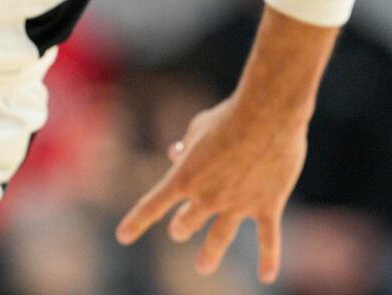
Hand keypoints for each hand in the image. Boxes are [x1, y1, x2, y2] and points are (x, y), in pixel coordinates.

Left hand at [115, 95, 305, 284]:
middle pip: (188, 222)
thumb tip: (175, 153)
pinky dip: (268, 259)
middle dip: (181, 227)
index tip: (122, 237)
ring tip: (203, 266)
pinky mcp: (267, 205)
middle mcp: (208, 197)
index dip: (136, 222)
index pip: (153, 205)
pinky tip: (268, 277)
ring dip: (210, 253)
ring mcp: (237, 205)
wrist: (266, 115)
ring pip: (220, 237)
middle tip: (178, 232)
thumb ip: (186, 146)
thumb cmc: (228, 115)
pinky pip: (268, 239)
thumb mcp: (197, 127)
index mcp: (185, 177)